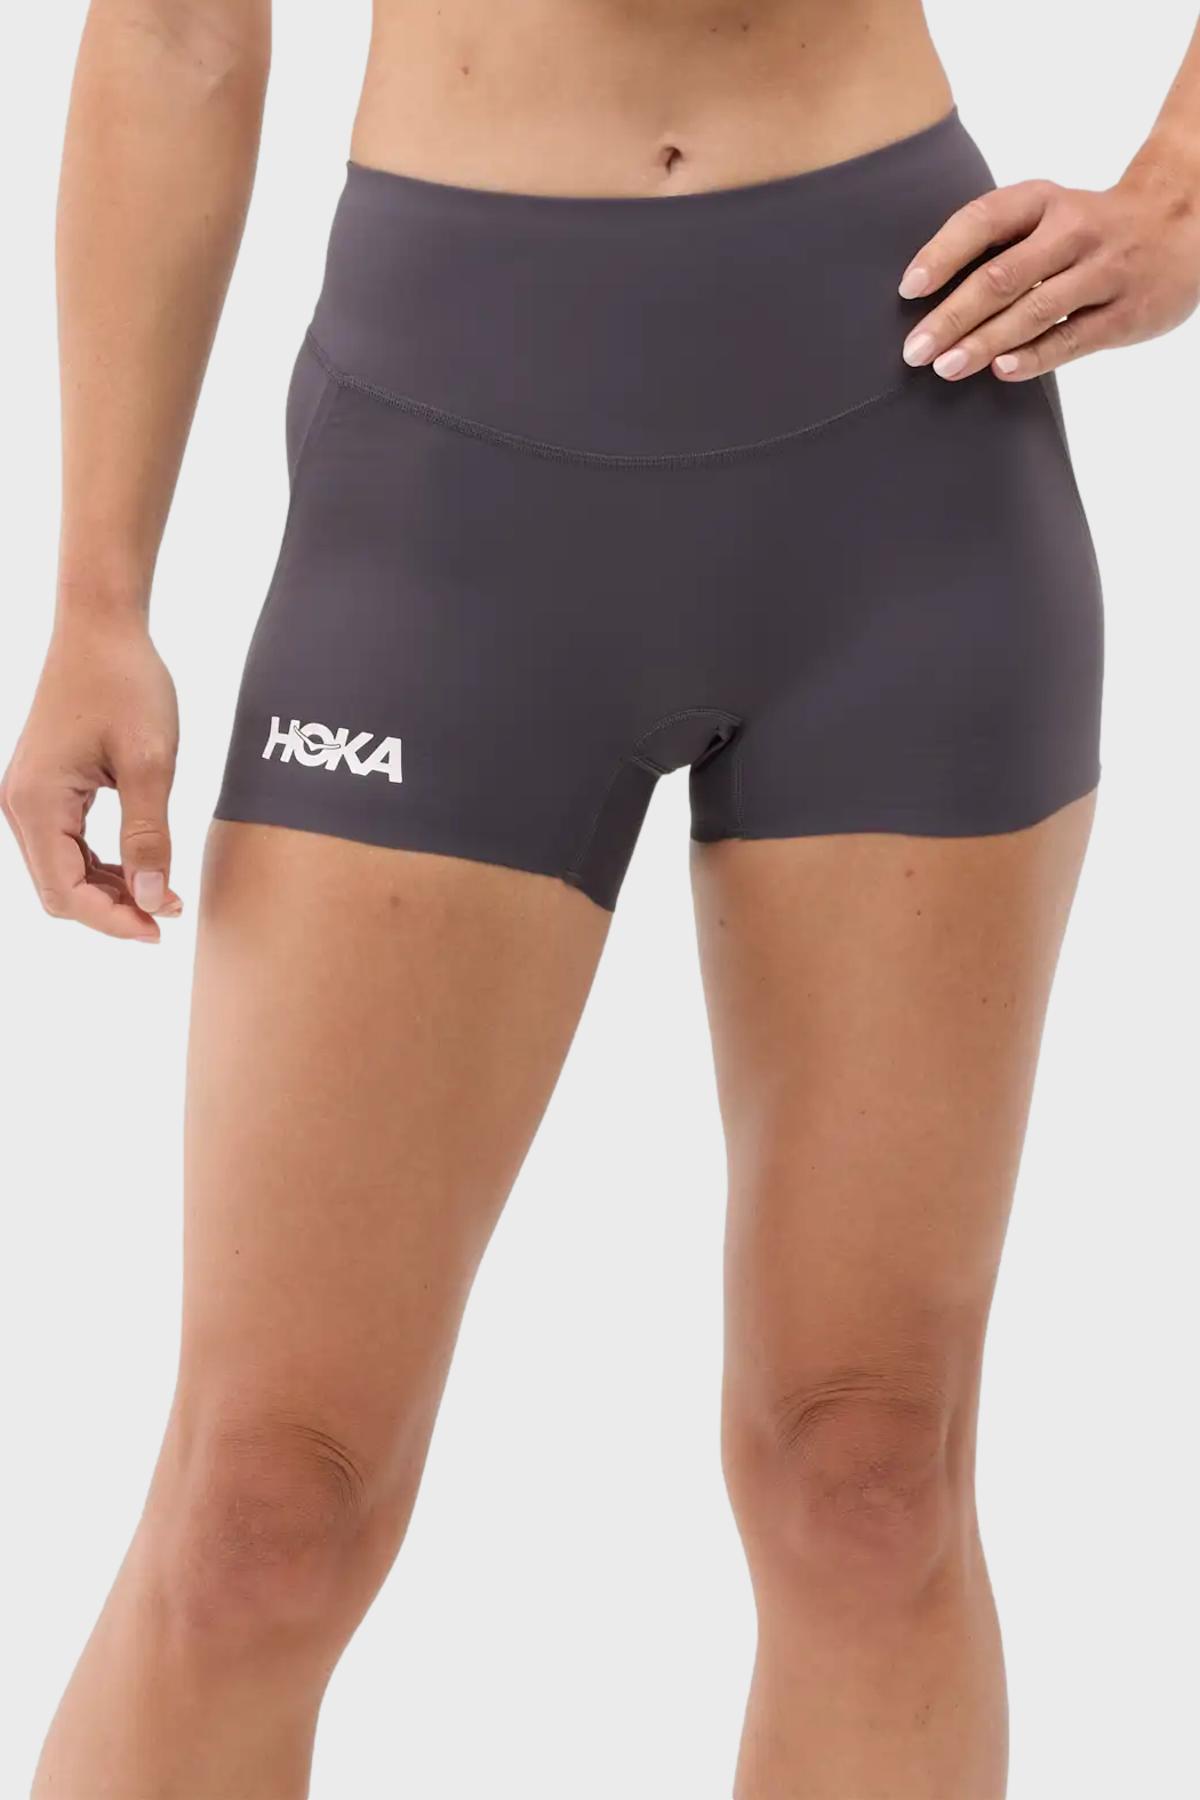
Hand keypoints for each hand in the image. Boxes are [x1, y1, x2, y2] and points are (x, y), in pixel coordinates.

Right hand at [2, 619, 182, 940]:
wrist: (102, 628)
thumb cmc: (126, 684)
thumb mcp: (149, 764)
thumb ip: (148, 836)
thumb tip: (150, 899)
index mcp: (36, 801)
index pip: (66, 892)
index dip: (112, 920)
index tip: (160, 929)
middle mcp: (19, 804)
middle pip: (58, 890)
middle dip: (111, 910)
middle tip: (168, 914)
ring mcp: (28, 796)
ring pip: (62, 871)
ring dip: (109, 890)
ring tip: (164, 894)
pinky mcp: (44, 788)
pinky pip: (66, 845)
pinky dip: (101, 864)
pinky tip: (143, 867)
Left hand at [898, 150, 1199, 381]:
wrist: (1182, 223)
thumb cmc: (1088, 230)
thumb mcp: (1047, 214)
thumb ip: (998, 244)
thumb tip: (925, 297)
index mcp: (1044, 201)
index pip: (984, 221)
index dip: (942, 255)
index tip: (909, 289)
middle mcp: (1074, 231)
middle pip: (1002, 276)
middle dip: (952, 316)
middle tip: (914, 350)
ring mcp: (1104, 272)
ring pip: (1035, 311)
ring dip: (983, 342)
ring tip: (945, 367)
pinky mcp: (1126, 313)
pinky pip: (1072, 339)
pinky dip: (1033, 357)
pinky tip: (1000, 371)